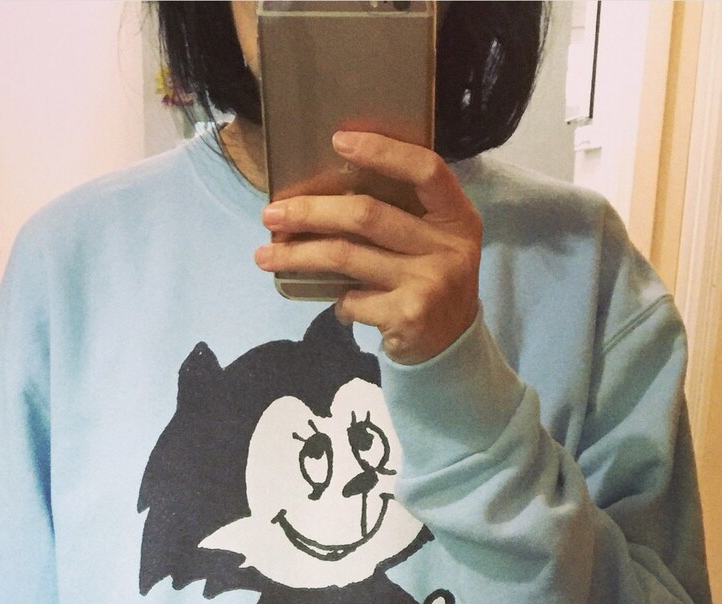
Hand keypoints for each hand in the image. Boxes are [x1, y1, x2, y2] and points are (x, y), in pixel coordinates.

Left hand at [255, 131, 481, 365]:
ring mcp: (429, 282)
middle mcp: (447, 247)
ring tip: (265, 256)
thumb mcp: (433, 242)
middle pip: (367, 215)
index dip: (383, 152)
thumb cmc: (429, 280)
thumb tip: (324, 195)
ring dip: (299, 255)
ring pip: (347, 257)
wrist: (452, 343)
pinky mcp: (407, 315)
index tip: (339, 141)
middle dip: (311, 212)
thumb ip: (402, 216)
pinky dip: (338, 302)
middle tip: (272, 215)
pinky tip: (339, 304)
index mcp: (457, 217)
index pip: (426, 170)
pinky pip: (352, 300)